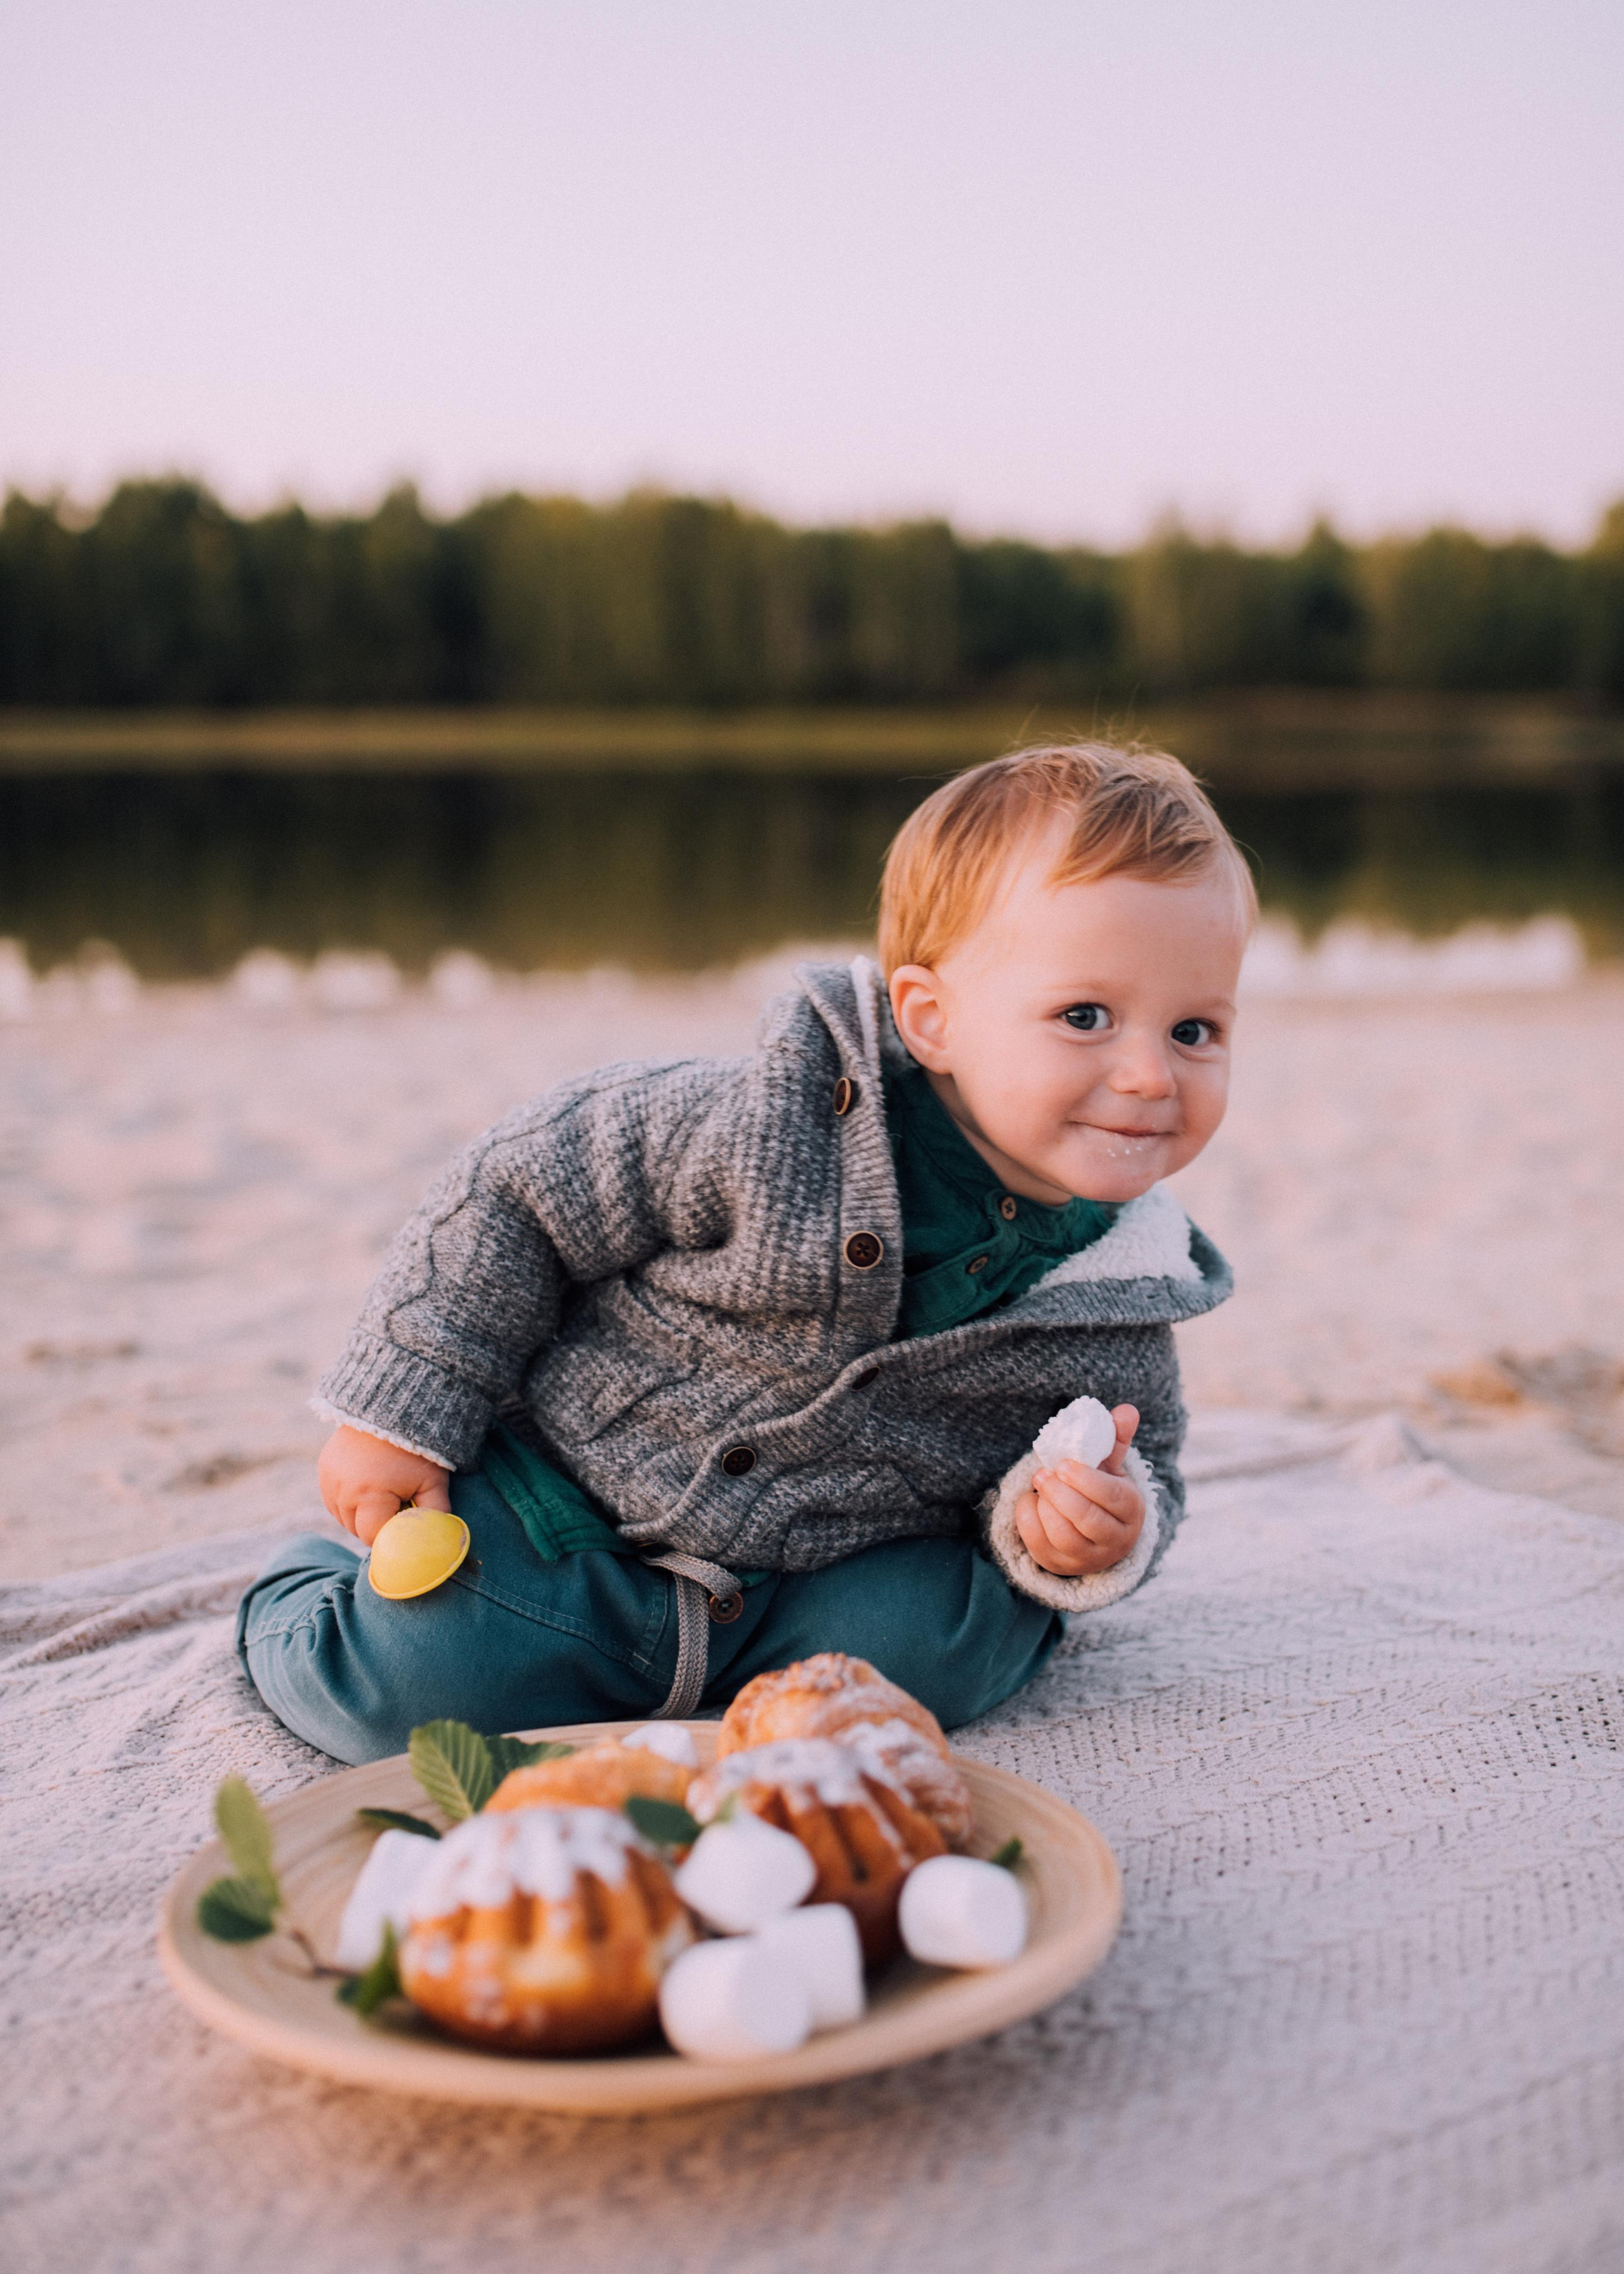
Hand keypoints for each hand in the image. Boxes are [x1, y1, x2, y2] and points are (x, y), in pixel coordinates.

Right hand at [317, 1424, 451, 1546]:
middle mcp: (343, 1491)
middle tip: (397, 1504)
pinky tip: (366, 1486)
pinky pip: (332, 1499)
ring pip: (342, 1517)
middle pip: (355, 1529)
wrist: (393, 1409)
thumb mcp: (433, 1482)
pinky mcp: (323, 1468)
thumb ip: (436, 1514)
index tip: (404, 1518)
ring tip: (382, 1494)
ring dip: (359, 1515)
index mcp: (369, 1497)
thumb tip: (437, 1537)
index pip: (372, 1537)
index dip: (390, 1534)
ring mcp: (329, 1479)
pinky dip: (347, 1501)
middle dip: (375, 1525)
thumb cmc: (417, 1449)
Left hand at [1014, 1404, 1143, 1576]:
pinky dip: (1029, 1519)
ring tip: (1039, 1484)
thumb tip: (1127, 1410)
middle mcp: (1114, 1540)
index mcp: (1131, 1510)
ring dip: (1045, 1506)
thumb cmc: (1101, 1492)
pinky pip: (1039, 1544)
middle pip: (1087, 1519)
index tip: (1064, 1465)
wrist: (1093, 1535)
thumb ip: (1115, 1439)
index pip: (1112, 1497)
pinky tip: (1029, 1501)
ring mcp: (1087, 1558)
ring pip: (1063, 1536)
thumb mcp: (1110, 1467)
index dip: (1086, 1480)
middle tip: (1043, 1474)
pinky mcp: (1060, 1565)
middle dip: (1061, 1494)